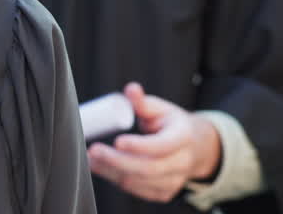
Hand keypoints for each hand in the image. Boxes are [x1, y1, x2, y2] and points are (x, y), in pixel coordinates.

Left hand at [87, 82, 221, 202]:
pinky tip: (100, 166)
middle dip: (117, 161)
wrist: (191, 148)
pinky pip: (136, 189)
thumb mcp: (161, 108)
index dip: (140, 146)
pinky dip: (115, 178)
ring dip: (111, 171)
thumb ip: (143, 102)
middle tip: (94, 150)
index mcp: (183, 137)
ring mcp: (174, 181)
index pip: (163, 146)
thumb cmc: (171, 124)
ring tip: (90, 157)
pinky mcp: (163, 193)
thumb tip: (131, 90)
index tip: (117, 140)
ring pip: (139, 181)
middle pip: (149, 168)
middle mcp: (182, 162)